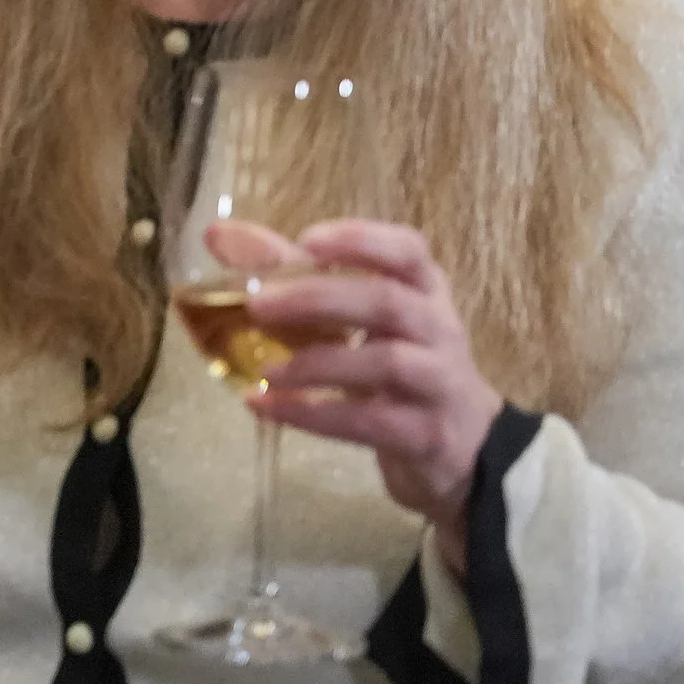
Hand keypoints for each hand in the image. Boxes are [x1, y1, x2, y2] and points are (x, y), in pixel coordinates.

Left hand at [246, 220, 504, 573]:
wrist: (464, 447)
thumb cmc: (401, 366)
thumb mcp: (362, 320)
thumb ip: (296, 275)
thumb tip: (219, 236)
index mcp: (424, 290)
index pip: (407, 250)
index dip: (360, 240)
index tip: (307, 241)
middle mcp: (438, 329)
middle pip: (386, 302)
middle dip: (319, 298)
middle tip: (258, 304)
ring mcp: (437, 383)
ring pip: (384, 362)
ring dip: (317, 362)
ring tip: (263, 368)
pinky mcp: (425, 435)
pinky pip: (368, 421)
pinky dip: (313, 415)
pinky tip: (266, 406)